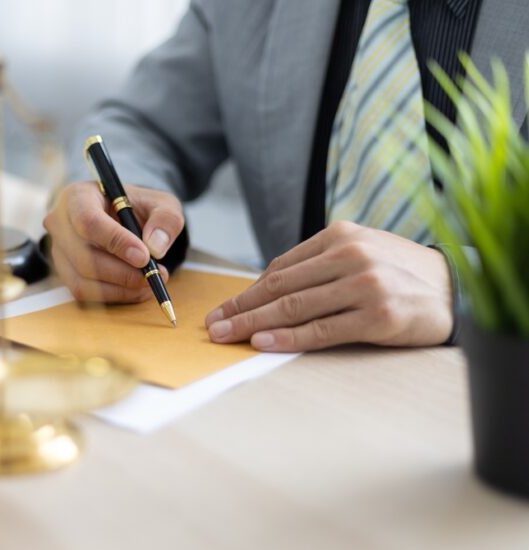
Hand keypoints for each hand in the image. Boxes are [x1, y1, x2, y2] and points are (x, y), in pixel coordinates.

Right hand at [43, 181, 184, 302]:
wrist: (121, 218)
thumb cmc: (136, 208)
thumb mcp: (160, 203)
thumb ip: (166, 219)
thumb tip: (155, 247)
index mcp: (78, 197)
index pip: (88, 222)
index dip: (116, 242)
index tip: (144, 257)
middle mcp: (60, 224)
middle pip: (84, 257)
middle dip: (123, 272)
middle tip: (154, 275)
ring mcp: (59, 251)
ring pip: (83, 280)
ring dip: (121, 288)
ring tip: (150, 282)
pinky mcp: (65, 273)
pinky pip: (85, 293)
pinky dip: (115, 295)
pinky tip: (137, 289)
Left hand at [204, 221, 452, 350]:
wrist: (455, 288)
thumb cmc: (397, 273)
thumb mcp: (358, 254)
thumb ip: (316, 267)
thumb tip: (264, 290)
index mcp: (340, 235)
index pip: (280, 268)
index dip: (246, 291)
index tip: (223, 309)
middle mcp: (350, 255)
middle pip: (280, 287)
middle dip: (240, 308)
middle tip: (213, 325)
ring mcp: (365, 284)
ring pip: (295, 307)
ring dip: (253, 324)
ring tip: (226, 337)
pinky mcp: (379, 315)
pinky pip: (323, 329)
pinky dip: (289, 338)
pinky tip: (264, 344)